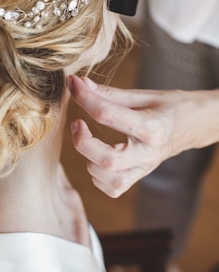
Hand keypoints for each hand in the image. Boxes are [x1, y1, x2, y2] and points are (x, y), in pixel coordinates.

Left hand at [67, 76, 208, 197]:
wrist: (198, 125)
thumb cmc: (172, 107)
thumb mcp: (143, 95)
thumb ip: (110, 93)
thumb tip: (80, 83)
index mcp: (152, 127)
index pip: (107, 115)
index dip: (84, 97)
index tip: (73, 84)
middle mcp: (148, 152)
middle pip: (107, 159)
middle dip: (83, 141)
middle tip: (77, 122)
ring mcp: (145, 167)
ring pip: (110, 180)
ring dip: (90, 160)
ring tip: (87, 140)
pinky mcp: (141, 175)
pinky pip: (114, 188)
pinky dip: (98, 176)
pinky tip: (96, 157)